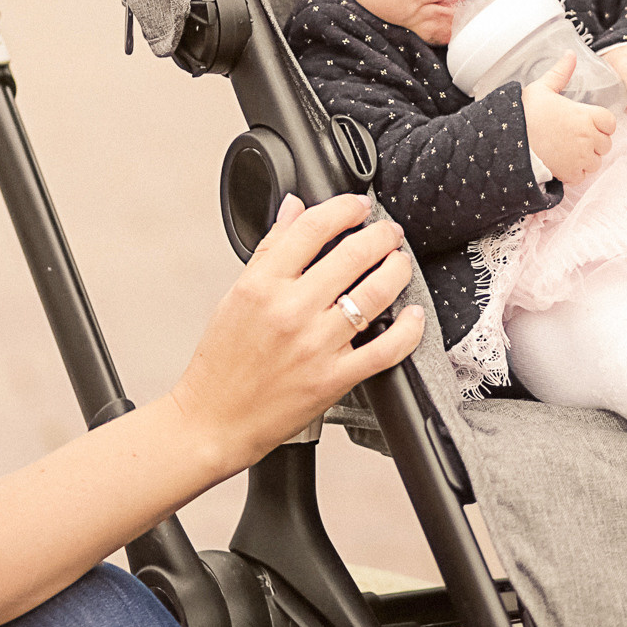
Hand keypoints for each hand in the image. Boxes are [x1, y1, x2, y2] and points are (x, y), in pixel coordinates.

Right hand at [169, 193, 422, 472]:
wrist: (213, 420)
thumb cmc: (221, 364)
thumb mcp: (236, 295)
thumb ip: (269, 249)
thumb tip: (293, 208)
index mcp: (262, 285)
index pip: (312, 228)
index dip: (344, 207)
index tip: (358, 205)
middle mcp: (291, 311)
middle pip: (352, 254)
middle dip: (382, 235)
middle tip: (389, 232)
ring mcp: (316, 345)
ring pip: (375, 294)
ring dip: (397, 270)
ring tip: (400, 263)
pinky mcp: (334, 378)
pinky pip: (386, 349)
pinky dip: (408, 328)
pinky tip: (413, 314)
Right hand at [522, 56, 616, 185]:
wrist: (509, 141)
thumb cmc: (526, 114)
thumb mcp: (542, 88)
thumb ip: (560, 72)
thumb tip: (570, 54)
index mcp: (587, 115)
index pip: (610, 123)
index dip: (600, 123)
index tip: (587, 123)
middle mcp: (589, 137)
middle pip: (605, 143)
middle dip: (594, 142)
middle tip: (574, 138)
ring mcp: (581, 157)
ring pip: (596, 162)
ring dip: (586, 158)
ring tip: (568, 151)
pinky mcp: (571, 173)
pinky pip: (583, 176)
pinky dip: (576, 172)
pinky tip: (563, 163)